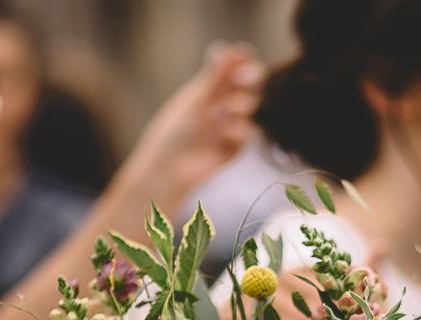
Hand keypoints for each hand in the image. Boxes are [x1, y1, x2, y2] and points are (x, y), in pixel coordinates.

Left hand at [128, 42, 262, 202]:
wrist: (169, 169)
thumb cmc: (174, 132)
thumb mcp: (195, 99)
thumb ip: (215, 77)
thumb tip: (229, 48)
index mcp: (211, 88)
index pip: (237, 67)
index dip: (243, 61)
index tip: (242, 56)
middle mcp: (224, 104)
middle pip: (251, 84)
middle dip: (250, 78)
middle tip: (241, 78)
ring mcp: (231, 126)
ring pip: (251, 107)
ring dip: (240, 105)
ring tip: (219, 114)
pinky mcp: (236, 148)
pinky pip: (246, 132)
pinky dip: (235, 131)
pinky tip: (219, 136)